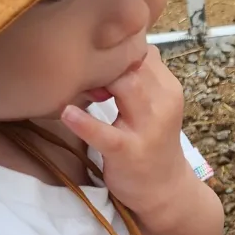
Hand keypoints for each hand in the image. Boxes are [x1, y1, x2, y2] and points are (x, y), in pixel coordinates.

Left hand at [60, 46, 193, 224]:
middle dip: (105, 61)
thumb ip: (138, 77)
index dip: (115, 48)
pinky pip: (106, 133)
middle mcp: (163, 103)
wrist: (165, 189)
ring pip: (127, 87)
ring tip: (71, 84)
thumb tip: (109, 44)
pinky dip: (85, 123)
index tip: (91, 53)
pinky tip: (67, 113)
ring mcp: (148, 128)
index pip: (143, 51)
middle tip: (77, 68)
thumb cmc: (151, 142)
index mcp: (168, 87)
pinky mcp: (129, 152)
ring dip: (97, 81)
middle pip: (134, 63)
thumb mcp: (154, 104)